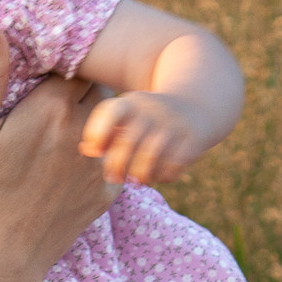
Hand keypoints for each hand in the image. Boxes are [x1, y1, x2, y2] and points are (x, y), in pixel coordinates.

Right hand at [0, 27, 115, 281]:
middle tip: (54, 97)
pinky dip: (106, 152)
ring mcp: (101, 162)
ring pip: (112, 121)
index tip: (43, 73)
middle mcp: (86, 130)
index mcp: (52, 108)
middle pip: (96, 88)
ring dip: (96, 117)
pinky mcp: (108, 192)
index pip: (70, 65)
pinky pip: (118, 156)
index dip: (57, 66)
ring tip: (66, 128)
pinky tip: (77, 161)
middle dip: (80, 86)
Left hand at [78, 90, 210, 188]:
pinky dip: (163, 176)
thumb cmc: (145, 119)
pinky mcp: (191, 140)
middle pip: (128, 144)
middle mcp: (152, 112)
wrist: (194, 105)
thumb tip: (87, 149)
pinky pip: (172, 167)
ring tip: (137, 178)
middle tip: (115, 176)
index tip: (98, 150)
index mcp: (130, 103)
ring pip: (150, 158)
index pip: (111, 115)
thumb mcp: (124, 117)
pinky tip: (159, 174)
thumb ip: (102, 133)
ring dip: (140, 175)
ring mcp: (173, 125)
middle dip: (117, 166)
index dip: (99, 135)